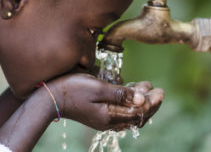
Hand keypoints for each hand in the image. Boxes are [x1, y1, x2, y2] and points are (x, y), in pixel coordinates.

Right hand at [48, 74, 163, 130]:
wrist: (50, 97)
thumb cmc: (73, 89)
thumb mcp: (98, 88)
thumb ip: (120, 94)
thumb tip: (142, 99)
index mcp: (110, 117)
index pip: (139, 113)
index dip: (152, 103)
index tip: (160, 91)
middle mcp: (109, 121)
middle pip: (137, 116)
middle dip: (150, 103)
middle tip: (159, 91)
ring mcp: (104, 119)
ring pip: (130, 113)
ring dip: (140, 102)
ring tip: (147, 88)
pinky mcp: (100, 114)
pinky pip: (121, 112)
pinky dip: (130, 103)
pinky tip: (132, 92)